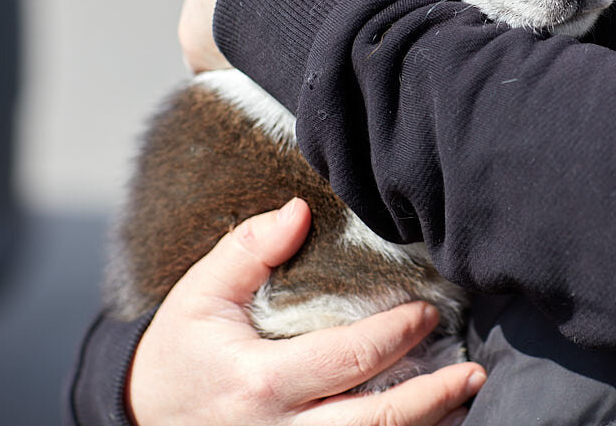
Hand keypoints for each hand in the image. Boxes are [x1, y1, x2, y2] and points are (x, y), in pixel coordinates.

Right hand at [128, 199, 484, 425]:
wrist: (144, 414)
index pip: (346, 358)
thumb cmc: (181, 350)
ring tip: (463, 397)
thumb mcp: (199, 293)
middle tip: (471, 370)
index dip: (395, 334)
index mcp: (259, 381)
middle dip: (430, 398)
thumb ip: (247, 249)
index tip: (426, 311)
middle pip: (372, 423)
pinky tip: (426, 422)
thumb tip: (299, 210)